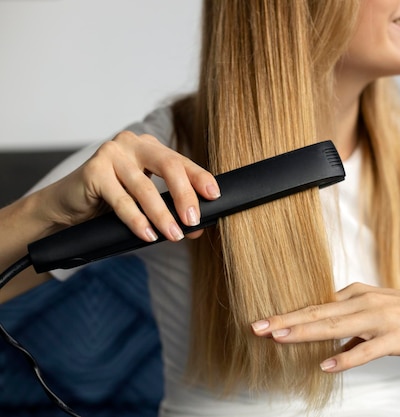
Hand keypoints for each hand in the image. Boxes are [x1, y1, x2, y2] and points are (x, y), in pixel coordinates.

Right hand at [41, 130, 219, 241]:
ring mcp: (111, 153)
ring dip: (161, 215)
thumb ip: (169, 207)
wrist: (67, 206)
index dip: (200, 178)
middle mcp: (132, 144)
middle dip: (184, 195)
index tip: (215, 196)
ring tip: (173, 235)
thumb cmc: (110, 202)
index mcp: (150, 147)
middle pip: (169, 166)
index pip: (181, 162)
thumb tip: (197, 227)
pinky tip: (148, 235)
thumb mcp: (145, 202)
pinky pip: (121, 200)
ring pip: (145, 188)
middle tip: (193, 220)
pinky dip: (136, 220)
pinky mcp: (93, 170)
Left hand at [251, 282, 399, 371]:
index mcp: (358, 295)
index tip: (263, 321)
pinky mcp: (396, 338)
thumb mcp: (379, 311)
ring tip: (279, 339)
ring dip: (305, 332)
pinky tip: (326, 365)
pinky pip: (366, 349)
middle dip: (285, 320)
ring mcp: (380, 319)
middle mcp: (365, 302)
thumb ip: (353, 325)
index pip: (316, 304)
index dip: (288, 313)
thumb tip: (329, 348)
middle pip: (318, 312)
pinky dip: (345, 358)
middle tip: (257, 327)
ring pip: (336, 326)